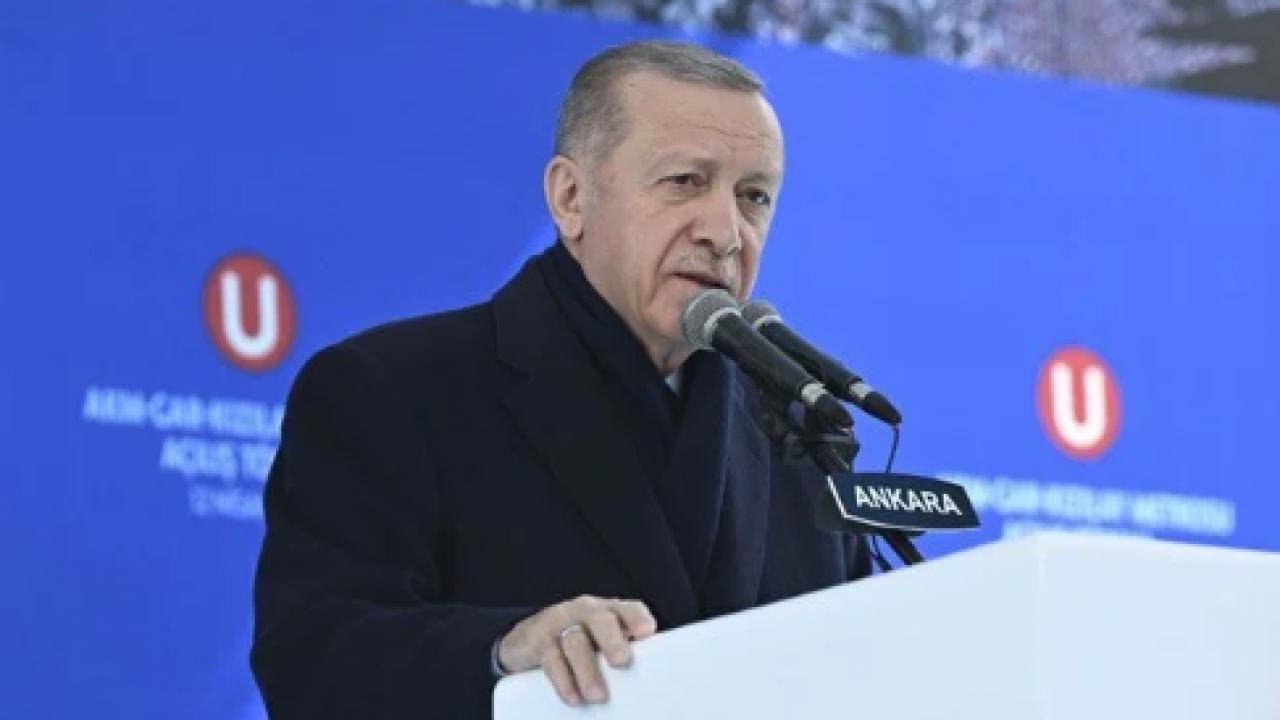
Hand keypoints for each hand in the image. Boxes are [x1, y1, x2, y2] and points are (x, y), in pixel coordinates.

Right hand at [497, 595, 656, 705]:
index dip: (637, 618)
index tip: (646, 632)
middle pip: (600, 620)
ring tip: (598, 696)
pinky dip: (564, 681)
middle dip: (612, 640)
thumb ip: (622, 650)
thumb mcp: (601, 639)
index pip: (627, 609)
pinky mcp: (538, 640)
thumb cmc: (580, 642)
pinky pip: (552, 659)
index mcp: (609, 611)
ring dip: (587, 670)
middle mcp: (586, 611)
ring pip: (575, 642)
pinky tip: (573, 697)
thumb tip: (648, 681)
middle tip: (621, 662)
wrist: (529, 637)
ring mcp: (560, 623)